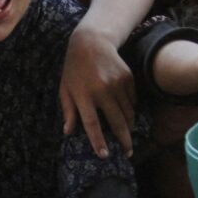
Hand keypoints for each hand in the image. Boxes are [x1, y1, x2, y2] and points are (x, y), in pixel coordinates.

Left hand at [59, 27, 135, 157]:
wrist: (91, 42)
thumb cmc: (74, 69)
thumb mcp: (65, 89)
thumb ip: (68, 111)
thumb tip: (68, 132)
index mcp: (83, 95)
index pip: (92, 124)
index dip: (98, 141)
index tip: (104, 155)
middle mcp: (102, 90)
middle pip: (117, 122)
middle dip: (124, 140)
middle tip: (128, 153)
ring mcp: (117, 84)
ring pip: (128, 113)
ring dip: (129, 126)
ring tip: (127, 135)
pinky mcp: (128, 78)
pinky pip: (132, 100)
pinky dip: (131, 109)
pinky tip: (126, 113)